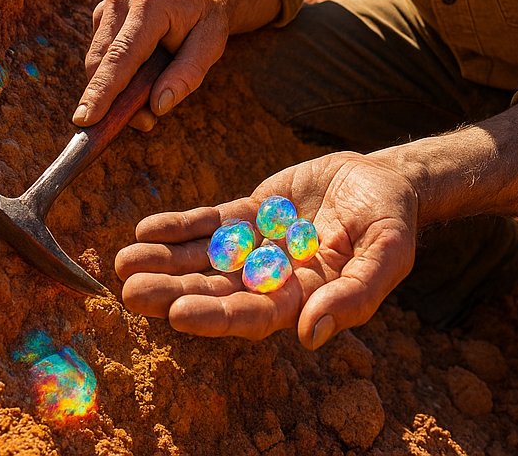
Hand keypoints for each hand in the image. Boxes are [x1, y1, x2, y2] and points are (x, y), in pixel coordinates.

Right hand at [73, 0, 230, 131]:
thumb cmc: (208, 15)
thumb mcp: (212, 43)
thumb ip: (187, 74)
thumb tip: (158, 106)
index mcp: (150, 5)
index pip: (121, 56)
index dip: (102, 90)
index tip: (84, 119)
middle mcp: (121, 0)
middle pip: (101, 61)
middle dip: (112, 99)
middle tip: (144, 121)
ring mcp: (108, 4)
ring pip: (98, 60)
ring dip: (115, 87)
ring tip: (150, 95)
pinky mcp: (103, 13)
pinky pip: (101, 53)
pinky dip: (115, 72)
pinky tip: (142, 71)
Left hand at [114, 152, 418, 348]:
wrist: (385, 181)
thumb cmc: (392, 224)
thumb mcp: (387, 257)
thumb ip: (353, 297)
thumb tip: (309, 336)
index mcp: (303, 299)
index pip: (251, 314)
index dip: (214, 315)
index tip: (175, 313)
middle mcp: (272, 278)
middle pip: (215, 289)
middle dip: (172, 290)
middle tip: (130, 290)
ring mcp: (260, 243)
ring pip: (204, 257)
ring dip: (165, 260)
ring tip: (125, 261)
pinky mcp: (253, 210)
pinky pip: (212, 221)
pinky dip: (181, 225)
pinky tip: (149, 227)